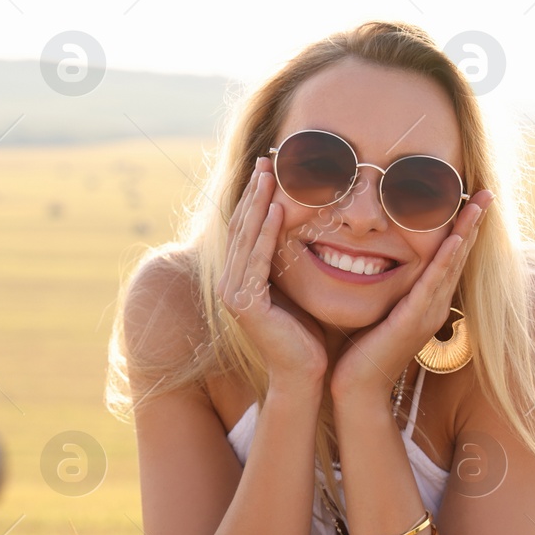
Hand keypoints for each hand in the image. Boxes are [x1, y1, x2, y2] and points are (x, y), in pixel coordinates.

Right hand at [216, 156, 326, 385]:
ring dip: (260, 203)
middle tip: (268, 160)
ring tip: (271, 174)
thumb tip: (303, 227)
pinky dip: (267, 233)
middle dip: (255, 192)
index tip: (270, 168)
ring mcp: (233, 293)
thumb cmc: (306, 335)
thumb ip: (289, 261)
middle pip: (242, 227)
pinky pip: (257, 260)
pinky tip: (279, 209)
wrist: (303, 375)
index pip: (246, 229)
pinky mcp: (245, 304)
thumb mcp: (295, 287)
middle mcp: (228, 283)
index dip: (256, 197)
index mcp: (238, 279)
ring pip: (247, 238)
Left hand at [331, 189, 493, 399]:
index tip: (470, 198)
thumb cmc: (361, 352)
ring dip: (467, 231)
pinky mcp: (413, 321)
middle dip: (473, 222)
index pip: (449, 257)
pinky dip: (446, 259)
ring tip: (479, 203)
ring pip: (452, 264)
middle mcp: (435, 306)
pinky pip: (433, 284)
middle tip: (487, 191)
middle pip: (459, 256)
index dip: (462, 228)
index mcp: (428, 302)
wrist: (357, 389)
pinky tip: (455, 238)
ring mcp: (428, 314)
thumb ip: (388, 290)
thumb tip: (377, 261)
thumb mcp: (380, 311)